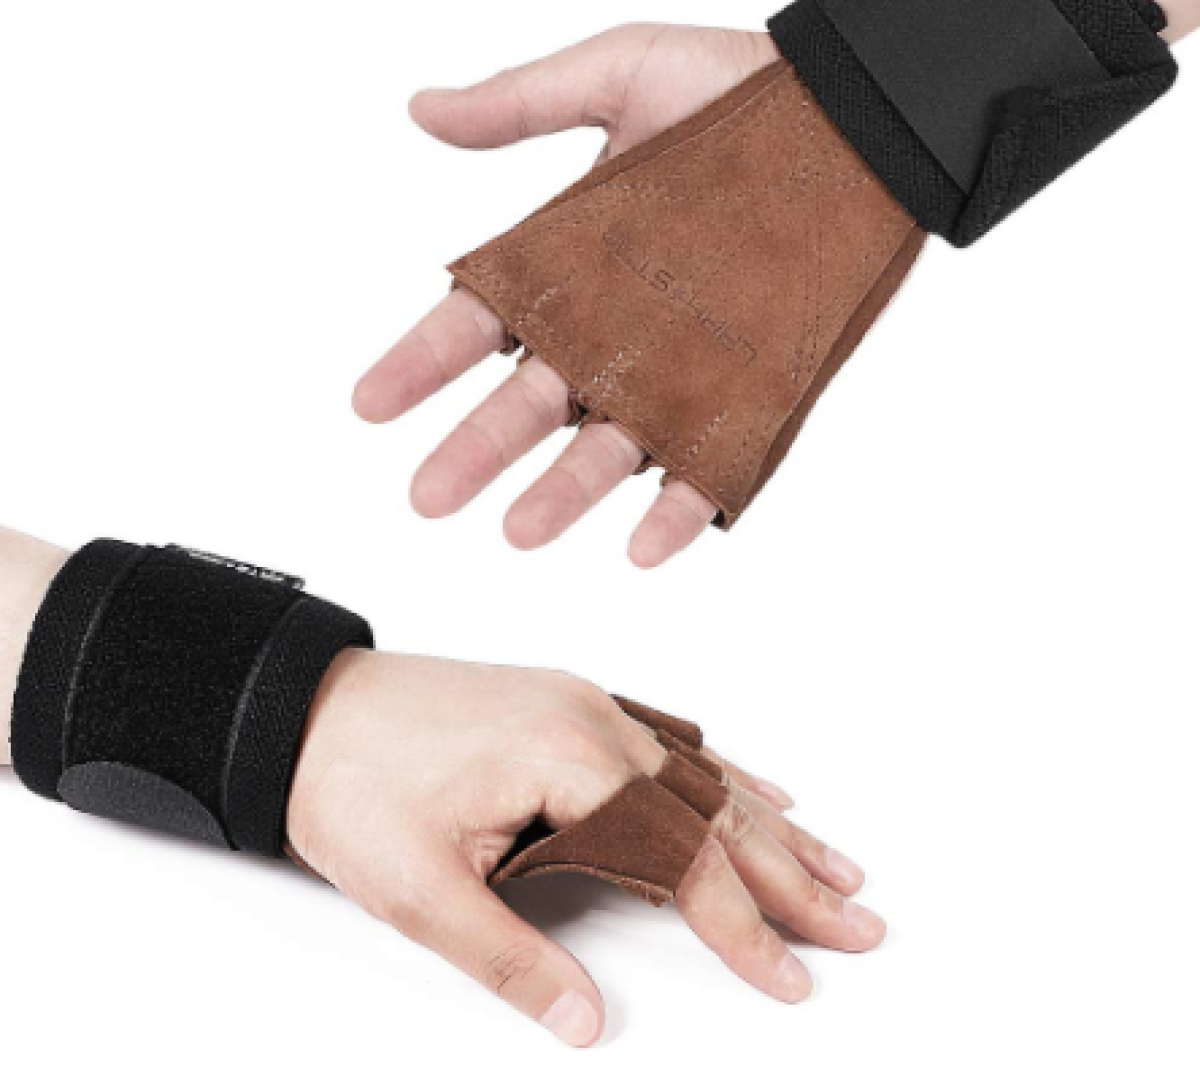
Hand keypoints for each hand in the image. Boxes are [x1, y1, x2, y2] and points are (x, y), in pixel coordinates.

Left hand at [287, 649, 883, 1046]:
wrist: (306, 706)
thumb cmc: (353, 783)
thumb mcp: (417, 889)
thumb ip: (510, 958)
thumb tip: (586, 1022)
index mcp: (568, 757)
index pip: (681, 855)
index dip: (743, 924)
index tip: (796, 974)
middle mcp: (593, 720)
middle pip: (714, 808)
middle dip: (790, 873)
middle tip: (862, 917)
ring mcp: (585, 706)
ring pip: (703, 771)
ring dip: (772, 823)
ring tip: (837, 863)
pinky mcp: (570, 705)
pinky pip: (670, 741)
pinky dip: (724, 772)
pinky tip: (759, 786)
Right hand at [354, 24, 781, 567]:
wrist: (861, 119)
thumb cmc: (741, 89)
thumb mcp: (624, 72)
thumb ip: (526, 102)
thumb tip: (423, 108)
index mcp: (570, 262)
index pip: (478, 320)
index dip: (421, 362)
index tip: (369, 403)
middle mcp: (613, 328)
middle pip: (528, 400)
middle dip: (476, 449)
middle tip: (427, 496)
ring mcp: (679, 367)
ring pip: (609, 444)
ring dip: (564, 492)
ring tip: (518, 533)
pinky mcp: (748, 395)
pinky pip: (709, 465)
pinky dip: (678, 510)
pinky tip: (643, 548)